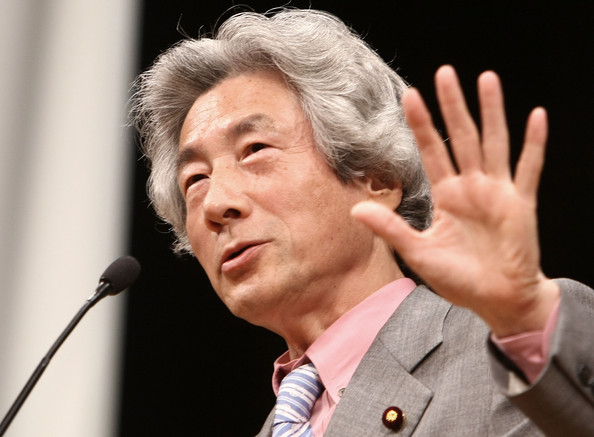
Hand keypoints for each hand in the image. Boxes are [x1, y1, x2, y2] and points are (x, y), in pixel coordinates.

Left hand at [352, 65, 559, 336]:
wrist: (497, 300)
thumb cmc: (459, 278)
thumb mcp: (419, 252)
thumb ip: (391, 228)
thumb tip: (354, 209)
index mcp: (446, 195)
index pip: (432, 150)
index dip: (422, 124)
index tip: (409, 95)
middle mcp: (471, 187)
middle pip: (462, 137)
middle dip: (452, 105)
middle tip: (444, 72)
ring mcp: (497, 192)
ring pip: (494, 142)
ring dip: (491, 111)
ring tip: (486, 78)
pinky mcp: (521, 203)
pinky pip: (529, 168)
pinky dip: (534, 143)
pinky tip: (536, 116)